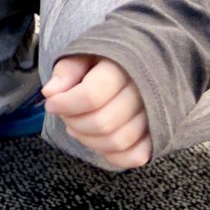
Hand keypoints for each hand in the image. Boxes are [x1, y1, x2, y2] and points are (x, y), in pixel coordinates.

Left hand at [40, 54, 151, 168]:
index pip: (91, 95)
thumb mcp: (84, 54)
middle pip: (102, 122)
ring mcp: (155, 115)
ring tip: (77, 125)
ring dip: (88, 139)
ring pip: (118, 142)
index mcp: (123, 66)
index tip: (52, 103)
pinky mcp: (159, 134)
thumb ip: (67, 70)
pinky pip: (136, 155)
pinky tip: (97, 139)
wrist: (142, 60)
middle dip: (74, 122)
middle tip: (64, 114)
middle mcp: (144, 92)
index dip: (65, 104)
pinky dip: (112, 155)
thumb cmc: (107, 59)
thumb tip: (50, 92)